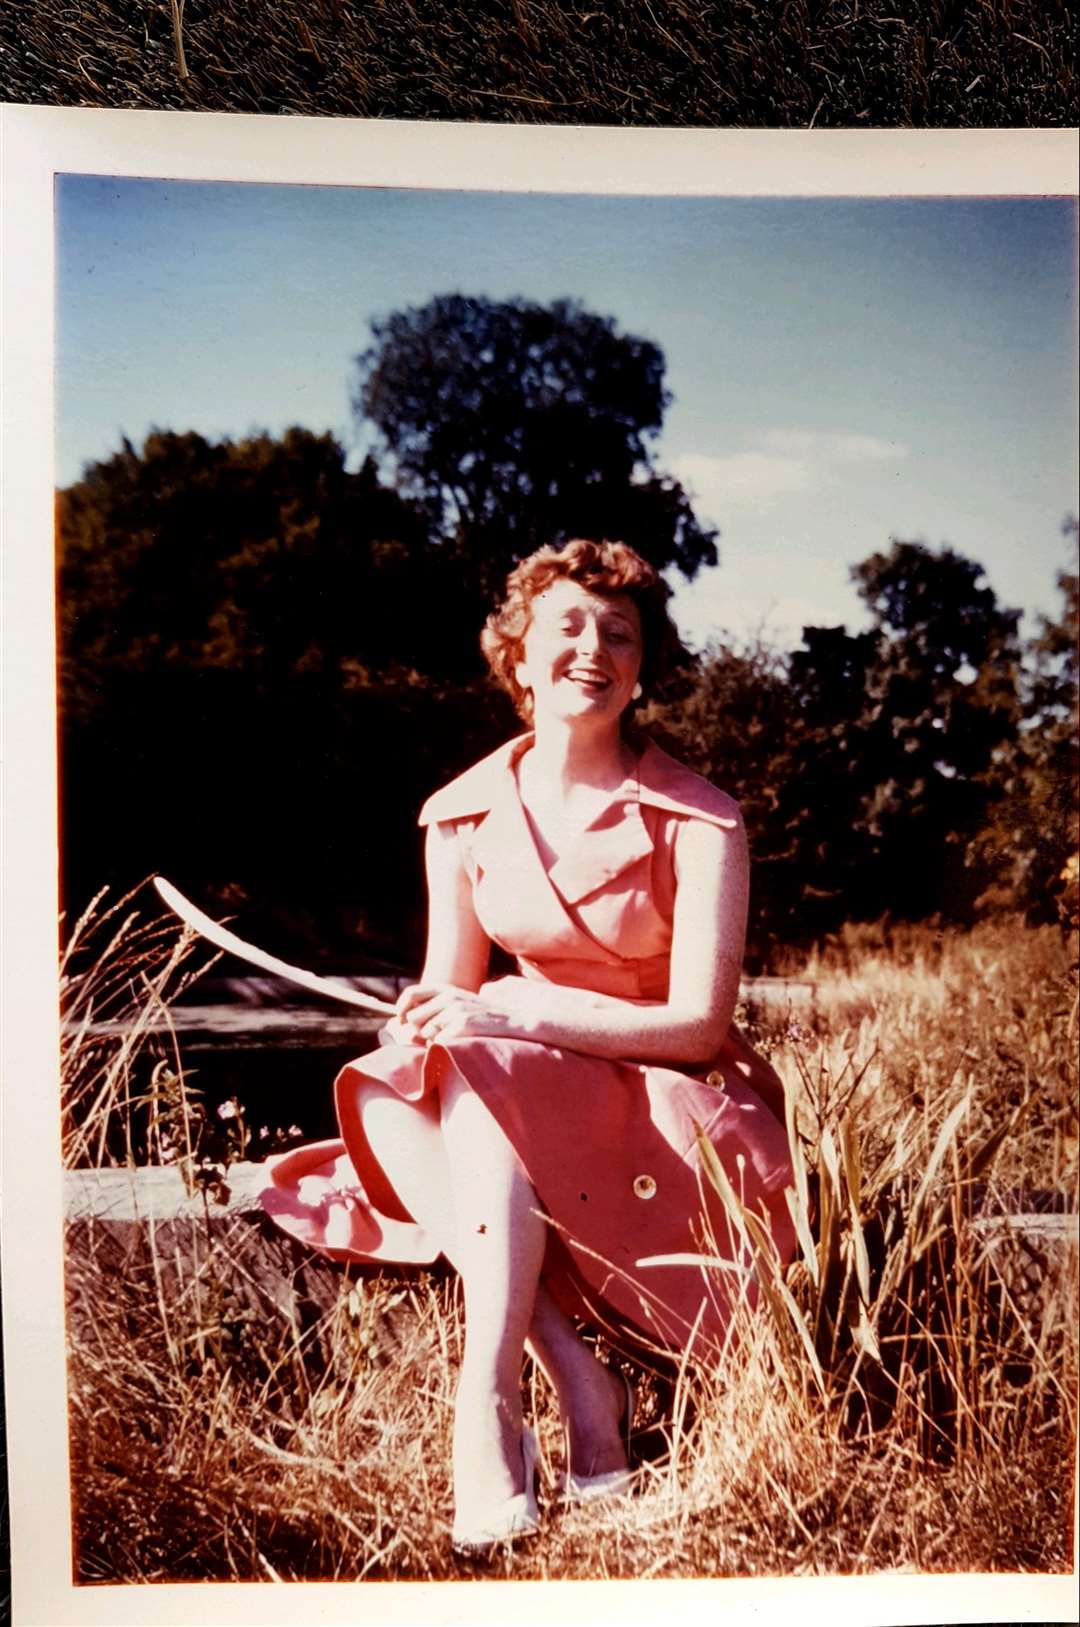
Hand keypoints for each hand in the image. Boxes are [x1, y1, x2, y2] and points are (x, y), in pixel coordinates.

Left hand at [395, 981, 525, 1044]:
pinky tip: (459, 1043)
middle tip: (433, 1036)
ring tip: (454, 1038)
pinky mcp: (463, 1024)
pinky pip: (439, 1042)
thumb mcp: (459, 1003)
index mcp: (446, 989)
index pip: (411, 993)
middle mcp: (449, 996)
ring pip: (426, 1033)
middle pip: (414, 1018)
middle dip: (418, 1031)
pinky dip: (445, 1046)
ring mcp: (456, 1010)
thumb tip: (404, 1021)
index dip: (401, 1008)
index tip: (401, 1021)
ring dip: (434, 1040)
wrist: (512, 1022)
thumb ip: (435, 1006)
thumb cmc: (481, 1017)